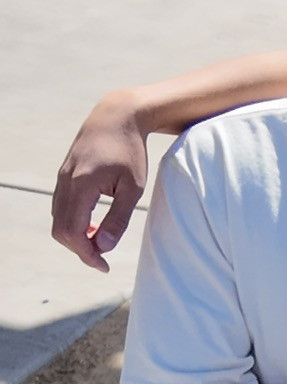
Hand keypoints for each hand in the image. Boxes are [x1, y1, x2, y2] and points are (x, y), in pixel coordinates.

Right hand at [52, 98, 148, 269]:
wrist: (117, 116)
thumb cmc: (130, 151)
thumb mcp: (132, 188)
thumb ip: (117, 219)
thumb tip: (102, 248)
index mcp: (81, 186)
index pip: (73, 232)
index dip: (87, 255)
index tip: (105, 266)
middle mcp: (66, 182)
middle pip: (60, 230)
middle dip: (79, 249)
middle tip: (103, 257)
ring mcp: (62, 178)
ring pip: (58, 219)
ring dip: (75, 236)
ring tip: (100, 239)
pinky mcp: (65, 175)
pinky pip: (61, 206)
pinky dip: (72, 222)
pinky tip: (93, 223)